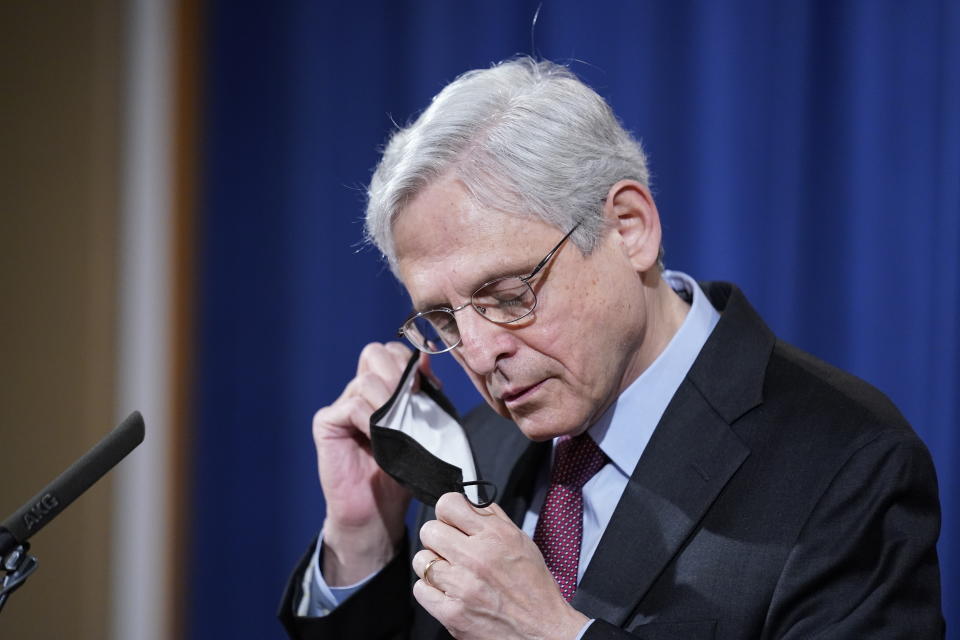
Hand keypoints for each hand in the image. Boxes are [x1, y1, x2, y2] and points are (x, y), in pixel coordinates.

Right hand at [313, 342, 433, 584]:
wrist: (378, 511)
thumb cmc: (402, 470)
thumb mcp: (421, 428)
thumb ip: (424, 395)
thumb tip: (426, 359)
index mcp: (383, 388)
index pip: (392, 351)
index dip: (410, 362)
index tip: (426, 386)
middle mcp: (359, 391)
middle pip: (375, 353)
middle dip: (400, 375)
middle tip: (413, 401)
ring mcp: (341, 405)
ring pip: (367, 380)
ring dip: (390, 402)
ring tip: (400, 427)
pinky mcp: (327, 423)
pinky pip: (352, 406)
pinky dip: (372, 421)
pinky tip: (381, 438)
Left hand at [412, 493, 588, 639]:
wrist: (542, 630)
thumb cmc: (534, 588)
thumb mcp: (521, 541)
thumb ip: (492, 517)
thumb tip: (468, 500)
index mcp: (495, 536)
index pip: (448, 504)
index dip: (448, 511)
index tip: (452, 519)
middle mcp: (477, 558)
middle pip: (429, 530)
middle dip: (439, 537)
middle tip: (452, 549)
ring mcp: (462, 586)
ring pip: (422, 560)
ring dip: (434, 565)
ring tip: (452, 573)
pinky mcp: (451, 613)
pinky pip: (420, 589)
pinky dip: (431, 590)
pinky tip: (449, 591)